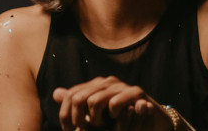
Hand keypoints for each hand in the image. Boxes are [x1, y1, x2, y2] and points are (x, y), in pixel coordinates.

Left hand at [52, 76, 171, 130]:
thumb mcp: (96, 114)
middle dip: (77, 120)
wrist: (152, 119)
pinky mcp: (135, 92)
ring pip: (94, 101)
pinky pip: (115, 103)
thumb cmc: (121, 118)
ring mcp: (120, 85)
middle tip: (84, 130)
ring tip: (101, 126)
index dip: (65, 116)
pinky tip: (114, 121)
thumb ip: (77, 103)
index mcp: (94, 85)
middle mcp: (105, 82)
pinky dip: (111, 116)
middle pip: (78, 98)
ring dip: (95, 119)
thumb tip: (56, 93)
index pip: (70, 96)